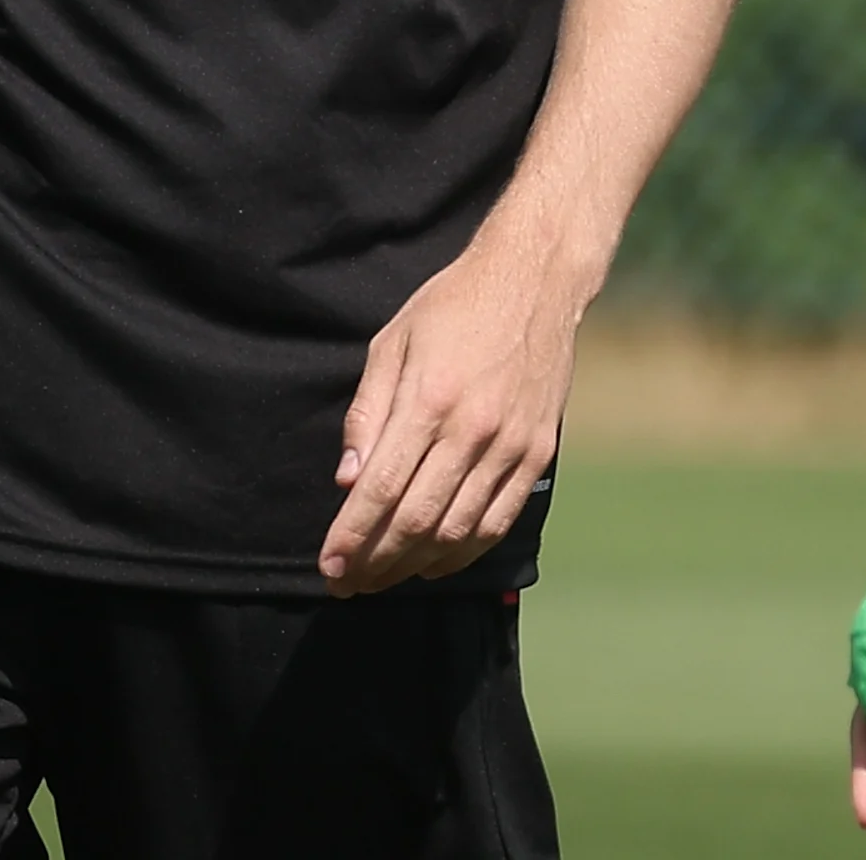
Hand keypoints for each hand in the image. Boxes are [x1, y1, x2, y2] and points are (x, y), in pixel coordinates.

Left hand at [317, 229, 586, 595]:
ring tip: (382, 580)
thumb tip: (348, 479)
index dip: (352, 535)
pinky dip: (464, 552)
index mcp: (429, 400)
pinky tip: (434, 562)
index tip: (328, 564)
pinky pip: (498, 520)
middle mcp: (472, 430)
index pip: (382, 489)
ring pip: (458, 531)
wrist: (533, 282)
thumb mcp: (392, 343)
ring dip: (415, 566)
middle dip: (376, 561)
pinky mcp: (537, 453)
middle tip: (346, 583)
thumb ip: (368, 413)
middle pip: (417, 520)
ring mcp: (510, 446)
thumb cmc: (451, 307)